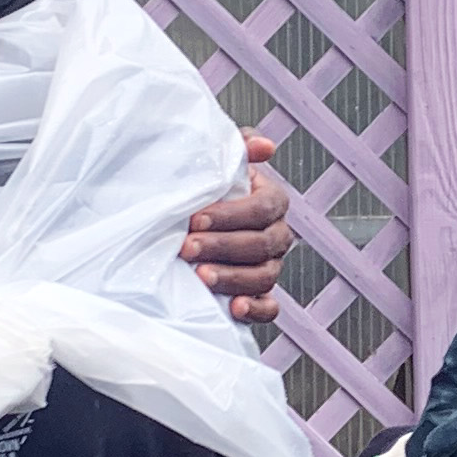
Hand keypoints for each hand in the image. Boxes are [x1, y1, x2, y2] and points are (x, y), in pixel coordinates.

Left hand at [184, 135, 291, 326]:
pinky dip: (255, 310)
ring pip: (264, 276)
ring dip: (233, 278)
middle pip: (263, 244)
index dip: (232, 215)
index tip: (195, 219)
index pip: (264, 208)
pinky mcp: (258, 296)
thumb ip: (235, 149)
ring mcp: (269, 267)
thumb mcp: (213, 164)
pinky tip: (233, 308)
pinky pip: (269, 308)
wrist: (181, 223)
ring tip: (200, 278)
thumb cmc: (200, 189)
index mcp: (270, 201)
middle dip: (223, 247)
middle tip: (187, 248)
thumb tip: (264, 146)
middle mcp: (276, 235)